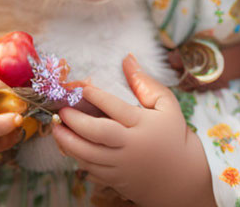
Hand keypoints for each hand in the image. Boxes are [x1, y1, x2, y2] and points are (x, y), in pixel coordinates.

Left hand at [51, 55, 216, 206]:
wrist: (183, 179)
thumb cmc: (174, 136)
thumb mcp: (167, 105)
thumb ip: (145, 82)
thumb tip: (127, 59)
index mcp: (143, 125)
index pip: (116, 108)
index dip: (97, 97)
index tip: (82, 87)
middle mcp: (131, 147)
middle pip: (98, 134)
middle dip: (76, 122)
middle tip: (61, 111)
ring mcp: (122, 167)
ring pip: (90, 155)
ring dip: (69, 142)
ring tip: (56, 129)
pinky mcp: (117, 181)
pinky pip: (92, 170)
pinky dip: (78, 158)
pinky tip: (70, 146)